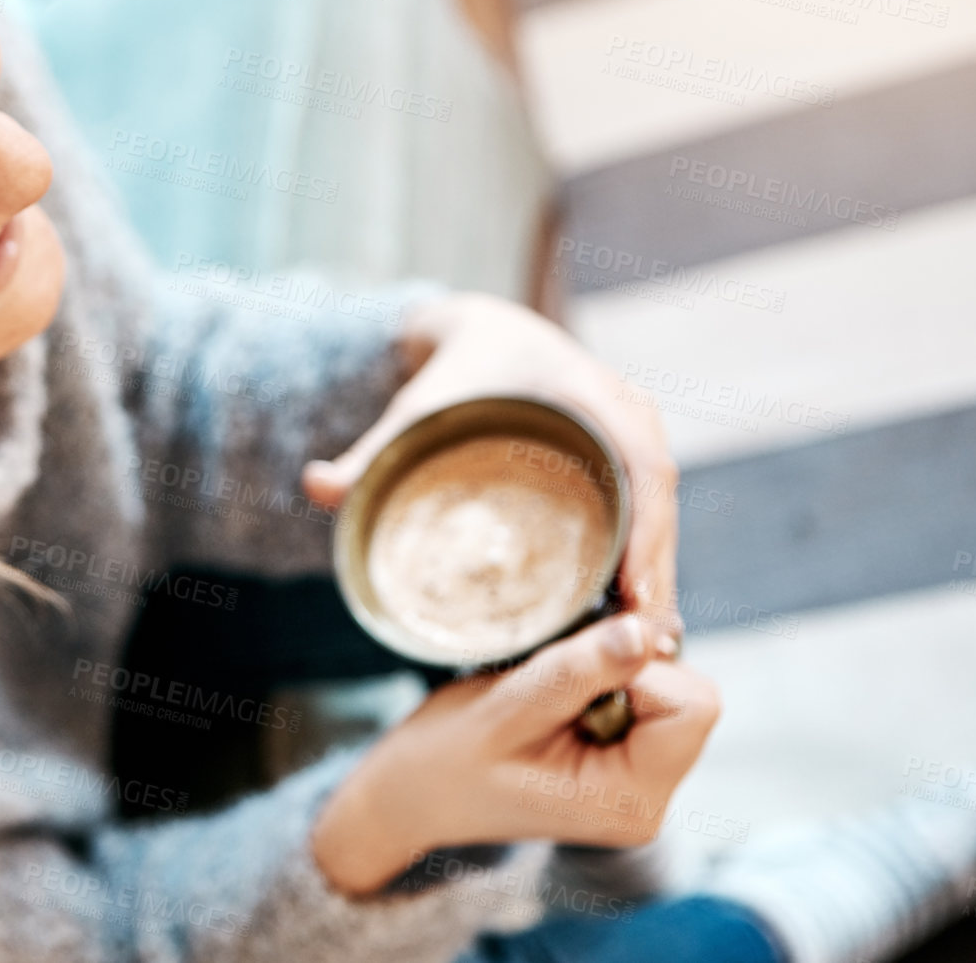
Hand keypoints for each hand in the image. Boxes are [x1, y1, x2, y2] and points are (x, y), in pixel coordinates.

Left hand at [301, 292, 683, 643]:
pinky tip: (642, 613)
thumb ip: (367, 452)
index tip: (632, 590)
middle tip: (641, 641)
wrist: (484, 332)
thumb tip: (312, 487)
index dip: (645, 529)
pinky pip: (654, 509)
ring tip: (646, 643)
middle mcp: (626, 409)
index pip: (638, 463)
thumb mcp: (416, 408)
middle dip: (657, 569)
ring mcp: (637, 431)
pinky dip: (651, 558)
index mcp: (587, 391)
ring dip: (660, 572)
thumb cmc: (454, 372)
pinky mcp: (634, 454)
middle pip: (659, 499)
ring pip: (663, 510)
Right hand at [310, 614, 719, 894]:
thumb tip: (644, 631)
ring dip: (609, 671)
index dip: (638, 667)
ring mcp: (639, 782)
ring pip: (665, 689)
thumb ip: (576, 672)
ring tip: (545, 691)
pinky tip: (553, 696)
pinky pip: (642, 697)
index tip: (571, 667)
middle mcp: (650, 799)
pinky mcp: (623, 761)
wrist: (410, 793)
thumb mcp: (503, 709)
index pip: (692, 706)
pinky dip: (602, 679)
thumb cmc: (445, 759)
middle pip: (686, 695)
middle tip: (550, 679)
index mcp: (631, 801)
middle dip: (624, 668)